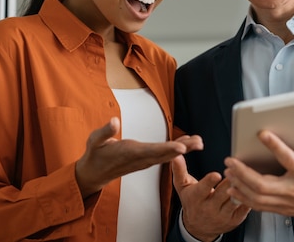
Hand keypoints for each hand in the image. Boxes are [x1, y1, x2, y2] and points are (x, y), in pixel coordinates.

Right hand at [76, 117, 202, 197]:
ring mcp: (144, 161)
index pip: (151, 151)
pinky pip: (163, 155)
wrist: (95, 173)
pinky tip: (187, 143)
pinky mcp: (146, 160)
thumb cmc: (95, 154)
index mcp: (129, 153)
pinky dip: (176, 149)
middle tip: (199, 143)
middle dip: (183, 148)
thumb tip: (114, 120)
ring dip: (184, 148)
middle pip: (165, 154)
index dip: (167, 150)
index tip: (182, 149)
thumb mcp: (94, 141)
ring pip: (167, 155)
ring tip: (199, 142)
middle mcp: (140, 159)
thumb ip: (105, 132)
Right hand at [172, 154, 249, 241]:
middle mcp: (209, 209)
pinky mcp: (234, 220)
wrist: (198, 227)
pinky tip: (250, 188)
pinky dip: (248, 197)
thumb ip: (179, 170)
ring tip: (244, 176)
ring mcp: (222, 216)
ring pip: (234, 200)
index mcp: (195, 199)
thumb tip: (176, 155)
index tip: (216, 174)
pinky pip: (244, 207)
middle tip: (236, 169)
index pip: (202, 190)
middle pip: (222, 193)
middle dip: (230, 181)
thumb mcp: (182, 187)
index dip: (209, 182)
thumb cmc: (191, 202)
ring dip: (240, 188)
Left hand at [224, 113, 293, 228]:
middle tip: (231, 160)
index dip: (275, 147)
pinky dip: (244, 198)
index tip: (262, 134)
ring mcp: (287, 202)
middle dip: (244, 173)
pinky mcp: (283, 209)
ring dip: (240, 185)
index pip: (289, 160)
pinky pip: (259, 206)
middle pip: (263, 185)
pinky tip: (234, 188)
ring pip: (258, 197)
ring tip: (229, 172)